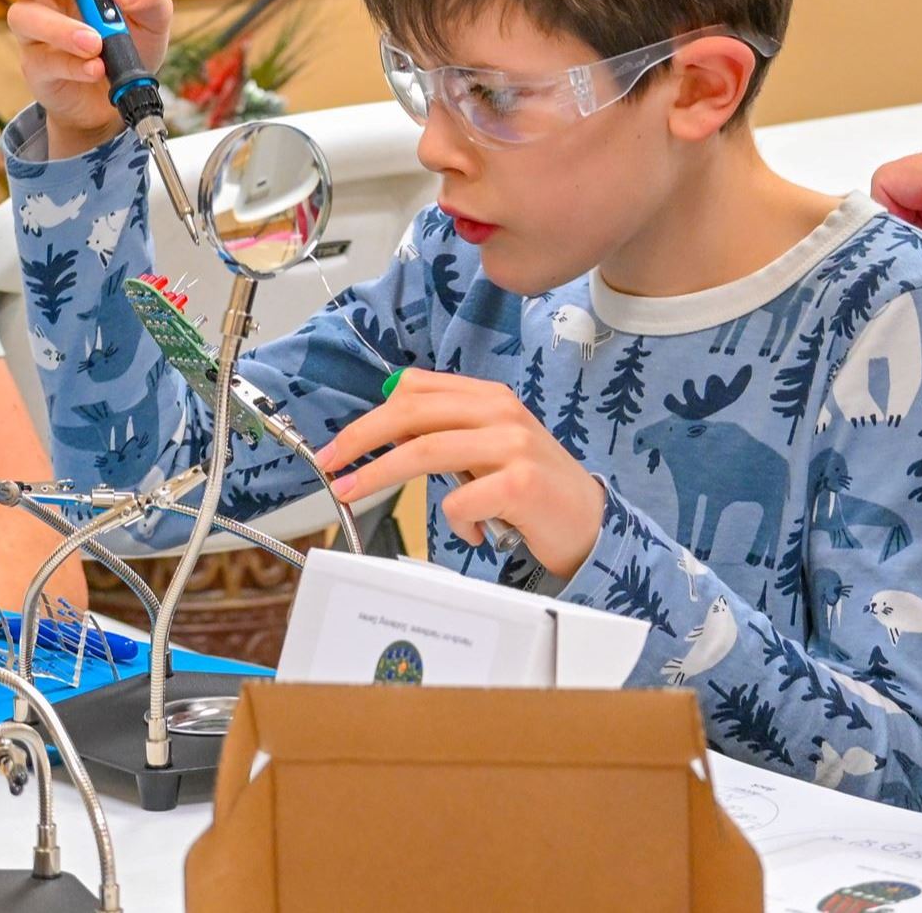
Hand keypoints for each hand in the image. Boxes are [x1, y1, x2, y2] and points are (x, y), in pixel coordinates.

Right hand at [0, 0, 173, 158]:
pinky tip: (96, 67)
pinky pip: (44, 61)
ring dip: (62, 27)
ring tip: (96, 43)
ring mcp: (34, 32)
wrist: (123, 97)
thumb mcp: (155, 13)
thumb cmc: (131, 41)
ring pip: (22, 15)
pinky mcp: (37, 68)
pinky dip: (73, 63)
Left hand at [313, 371, 604, 576]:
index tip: (341, 445)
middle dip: (360, 440)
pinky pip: (459, 500)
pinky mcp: (520, 483)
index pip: (415, 390)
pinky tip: (473, 532)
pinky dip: (454, 522)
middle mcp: (500, 412)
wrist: (589, 522)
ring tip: (354, 494)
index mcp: (489, 397)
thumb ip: (447, 429)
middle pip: (410, 413)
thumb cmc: (532, 488)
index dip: (369, 416)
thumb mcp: (488, 446)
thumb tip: (387, 417)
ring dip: (379, 476)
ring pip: (424, 450)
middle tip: (331, 466)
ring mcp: (512, 445)